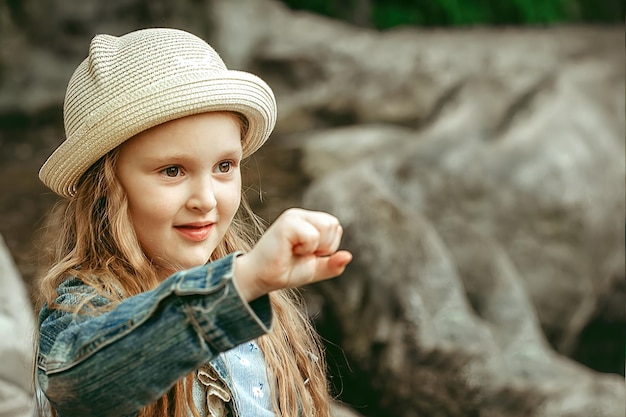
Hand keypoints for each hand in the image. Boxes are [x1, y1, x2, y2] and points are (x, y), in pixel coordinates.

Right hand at [234, 208, 351, 300]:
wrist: (261, 278)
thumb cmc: (285, 271)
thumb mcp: (314, 269)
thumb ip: (332, 264)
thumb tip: (349, 257)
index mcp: (307, 221)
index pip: (335, 226)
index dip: (327, 246)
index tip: (307, 254)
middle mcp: (300, 215)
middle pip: (333, 224)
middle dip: (324, 246)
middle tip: (302, 253)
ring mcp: (293, 217)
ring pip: (327, 226)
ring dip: (315, 246)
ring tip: (296, 251)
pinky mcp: (287, 223)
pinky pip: (313, 235)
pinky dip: (306, 248)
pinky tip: (289, 250)